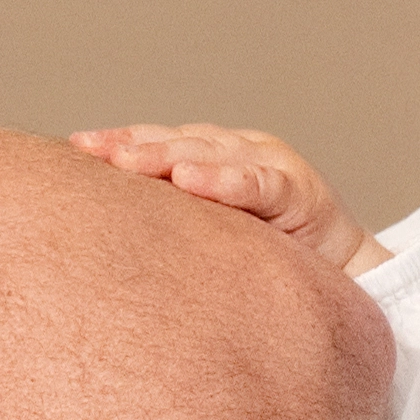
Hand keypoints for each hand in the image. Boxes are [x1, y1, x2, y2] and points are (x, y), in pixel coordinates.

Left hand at [76, 119, 354, 267]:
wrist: (344, 276)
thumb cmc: (265, 256)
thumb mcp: (207, 235)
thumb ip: (168, 224)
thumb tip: (95, 238)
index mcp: (210, 157)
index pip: (156, 142)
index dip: (117, 143)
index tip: (75, 149)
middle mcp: (238, 151)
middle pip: (176, 142)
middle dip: (131, 147)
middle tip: (90, 152)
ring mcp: (271, 165)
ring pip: (214, 154)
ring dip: (169, 155)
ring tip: (129, 161)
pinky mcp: (302, 191)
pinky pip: (261, 184)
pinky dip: (228, 181)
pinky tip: (193, 180)